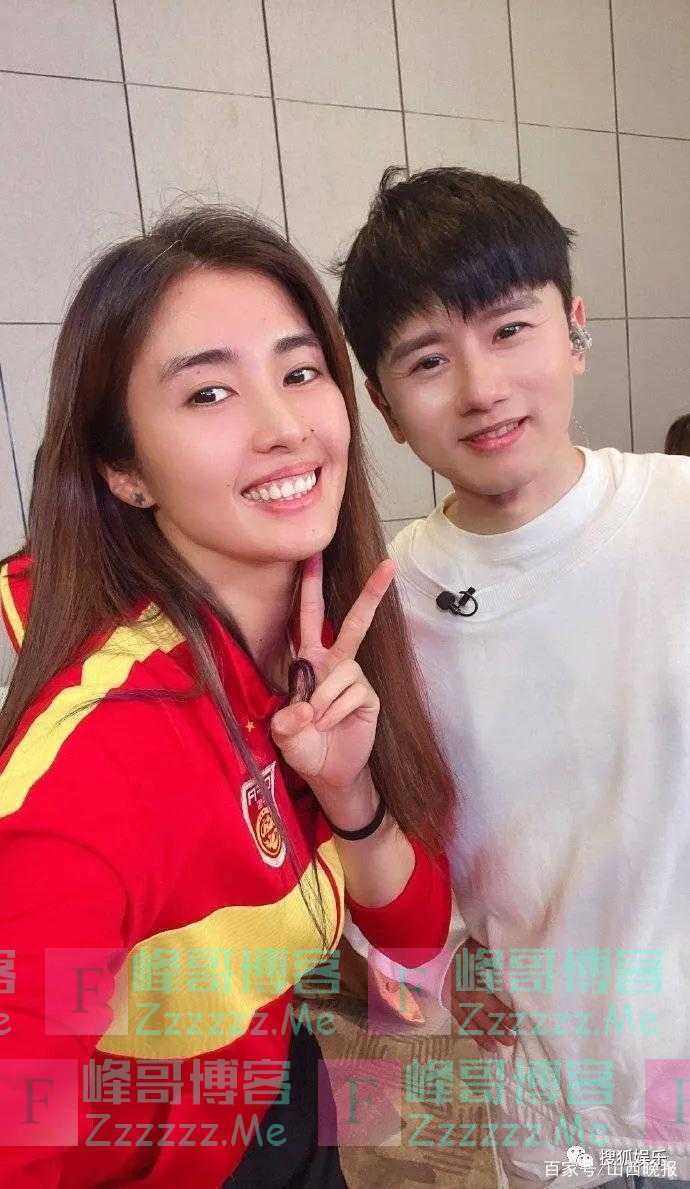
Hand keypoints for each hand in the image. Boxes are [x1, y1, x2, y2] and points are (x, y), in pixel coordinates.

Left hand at [270, 552, 394, 817]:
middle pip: (351, 623)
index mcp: (308, 661)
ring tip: (318, 723)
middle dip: (370, 594)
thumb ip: (286, 723)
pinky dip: (337, 712)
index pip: (306, 618)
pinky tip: (333, 725)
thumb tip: (304, 708)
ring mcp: (354, 678)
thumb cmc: (303, 746)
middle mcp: (333, 663)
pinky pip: (352, 694)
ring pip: (344, 671)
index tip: (313, 555)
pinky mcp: (369, 696)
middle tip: (388, 564)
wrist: (328, 772)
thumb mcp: (284, 735)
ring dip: (325, 701)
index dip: (309, 587)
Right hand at [450, 938, 517, 1053]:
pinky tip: (487, 1044)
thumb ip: (490, 955)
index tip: (516, 1021)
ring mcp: (455, 1000)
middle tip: (512, 1040)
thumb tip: (510, 961)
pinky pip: (462, 1022)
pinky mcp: (450, 1004)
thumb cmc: (458, 947)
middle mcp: (461, 993)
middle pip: (480, 1014)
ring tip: (500, 1048)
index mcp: (469, 979)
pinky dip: (474, 1034)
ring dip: (486, 1036)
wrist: (432, 950)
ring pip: (471, 1021)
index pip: (486, 999)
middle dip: (496, 1029)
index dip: (500, 1012)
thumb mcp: (476, 947)